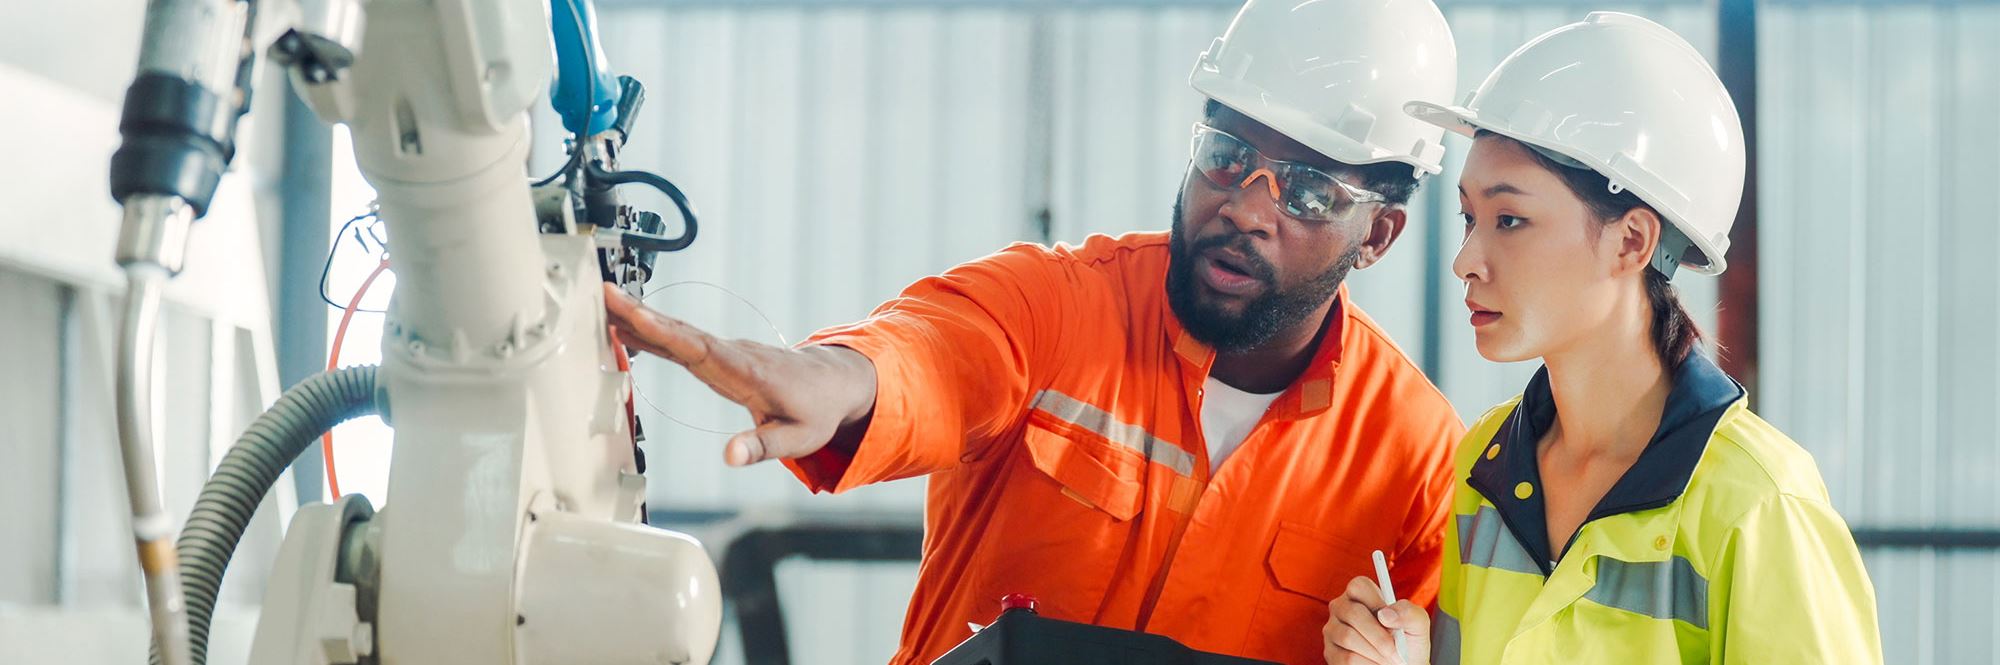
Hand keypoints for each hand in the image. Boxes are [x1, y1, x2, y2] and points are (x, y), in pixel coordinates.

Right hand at [603, 284, 877, 465]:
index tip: (634, 317)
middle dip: (640, 314)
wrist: (833, 384)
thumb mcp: (798, 439)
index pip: (698, 349)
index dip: (665, 333)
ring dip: (639, 318)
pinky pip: (679, 340)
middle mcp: (730, 353)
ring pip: (676, 332)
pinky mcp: (717, 355)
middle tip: (602, 293)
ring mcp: (722, 351)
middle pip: (679, 332)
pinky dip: (651, 333)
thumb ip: (762, 447)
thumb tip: (730, 457)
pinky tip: (624, 329)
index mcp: (746, 370)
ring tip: (598, 302)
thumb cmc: (816, 412)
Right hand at [1323, 576, 1430, 664]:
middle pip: (1354, 613)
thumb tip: (1386, 614)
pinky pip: (1346, 658)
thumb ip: (1409, 612)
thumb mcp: (1417, 625)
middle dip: (1380, 636)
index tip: (1392, 620)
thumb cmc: (1407, 644)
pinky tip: (1374, 664)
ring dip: (1375, 653)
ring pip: (1349, 637)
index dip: (1376, 602)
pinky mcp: (1331, 653)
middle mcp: (1342, 609)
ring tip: (1387, 659)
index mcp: (1361, 595)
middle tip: (1396, 651)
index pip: (1358, 586)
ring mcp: (1333, 630)